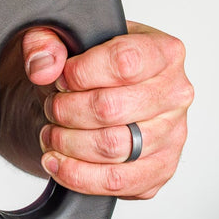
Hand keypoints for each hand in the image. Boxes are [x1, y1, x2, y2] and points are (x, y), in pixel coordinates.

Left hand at [21, 21, 191, 198]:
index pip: (124, 62)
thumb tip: (44, 68)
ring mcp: (172, 135)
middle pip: (110, 108)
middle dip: (65, 110)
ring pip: (111, 148)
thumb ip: (45, 40)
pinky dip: (77, 175)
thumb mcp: (63, 37)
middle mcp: (175, 94)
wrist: (99, 97)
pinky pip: (116, 181)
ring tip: (51, 133)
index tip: (61, 78)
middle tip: (52, 107)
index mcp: (163, 52)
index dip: (80, 73)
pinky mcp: (159, 169)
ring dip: (67, 143)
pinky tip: (57, 161)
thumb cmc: (89, 67)